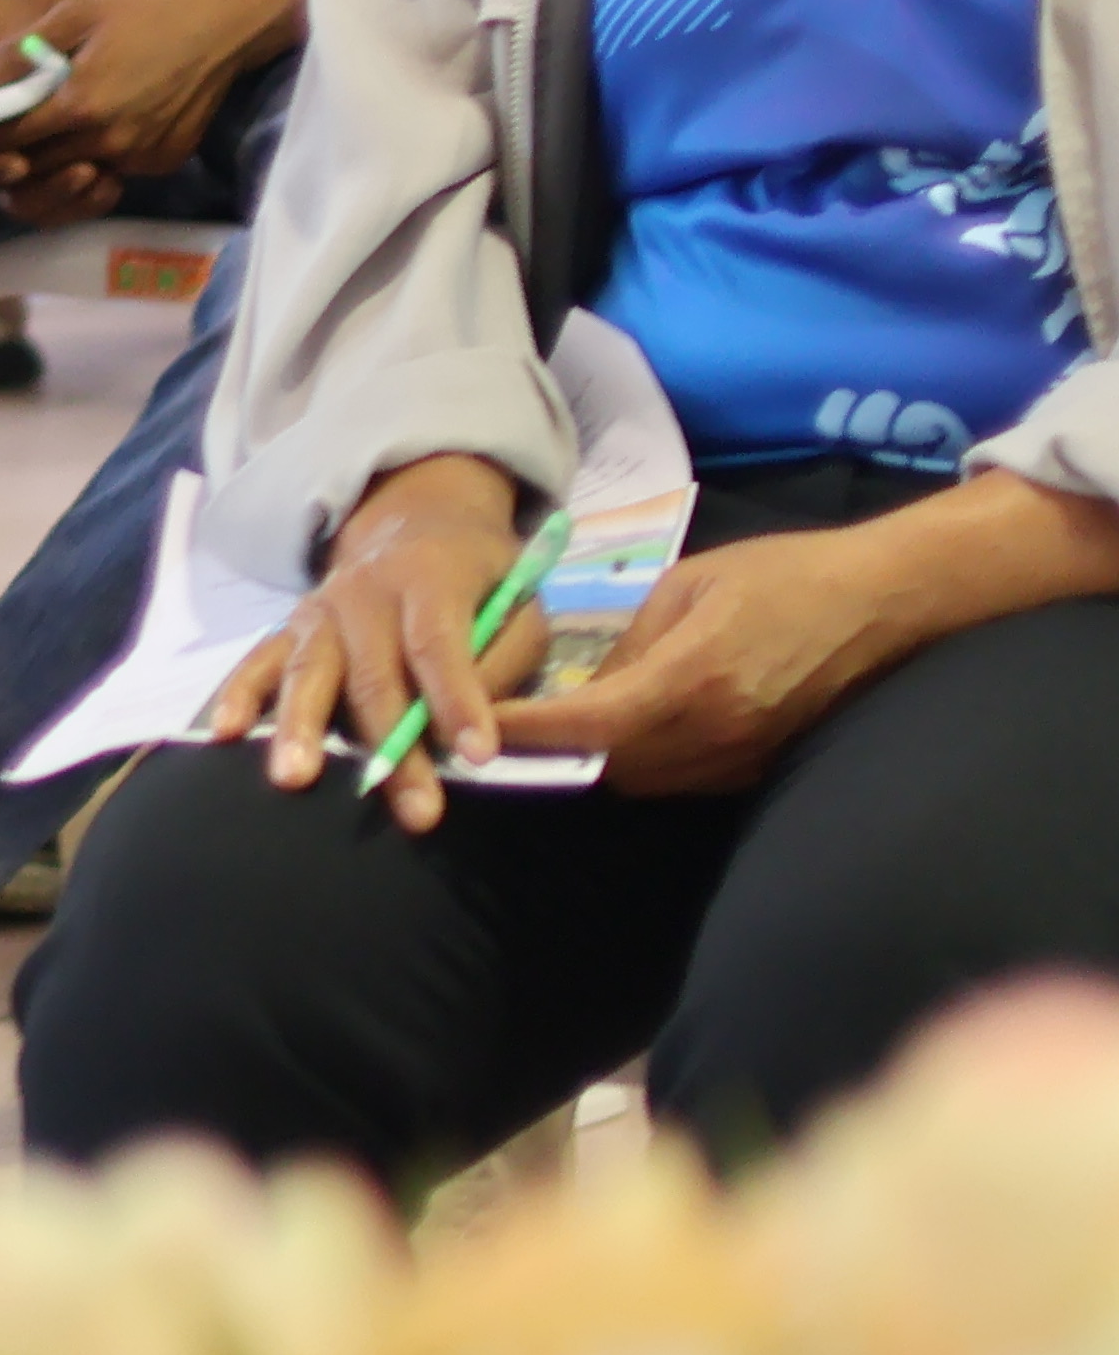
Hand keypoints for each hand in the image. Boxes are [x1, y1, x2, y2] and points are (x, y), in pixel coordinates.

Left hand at [0, 0, 265, 222]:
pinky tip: (77, 140)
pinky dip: (87, 162)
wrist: (224, 27)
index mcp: (81, 104)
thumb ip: (16, 55)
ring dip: (44, 166)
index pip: (8, 137)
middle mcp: (109, 141)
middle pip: (36, 166)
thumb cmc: (144, 12)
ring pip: (71, 176)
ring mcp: (139, 157)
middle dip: (3, 157)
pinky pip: (111, 172)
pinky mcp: (161, 163)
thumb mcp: (74, 14)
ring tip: (24, 144)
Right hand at [205, 457, 538, 834]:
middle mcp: (363, 592)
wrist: (414, 521)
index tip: (477, 755)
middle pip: (373, 674)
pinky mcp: (287, 630)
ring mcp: (317, 611)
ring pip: (308, 672)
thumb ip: (504, 658)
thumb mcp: (519, 603)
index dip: (457, 698)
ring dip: (302, 728)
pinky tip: (226, 731)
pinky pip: (258, 662)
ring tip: (296, 779)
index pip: (438, 643)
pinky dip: (240, 696)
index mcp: (428, 576)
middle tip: (414, 811)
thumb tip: (474, 726)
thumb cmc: (478, 578)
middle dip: (392, 745)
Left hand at [493, 523, 931, 796]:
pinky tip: (631, 727)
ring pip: (643, 780)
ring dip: (599, 760)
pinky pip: (683, 779)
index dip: (525, 732)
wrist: (879, 602)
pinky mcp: (761, 766)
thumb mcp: (687, 585)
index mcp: (690, 679)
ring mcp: (742, 757)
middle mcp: (714, 732)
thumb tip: (584, 690)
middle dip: (557, 750)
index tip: (475, 725)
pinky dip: (646, 760)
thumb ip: (629, 643)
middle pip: (607, 766)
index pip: (586, 726)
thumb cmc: (780, 574)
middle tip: (514, 721)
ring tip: (567, 724)